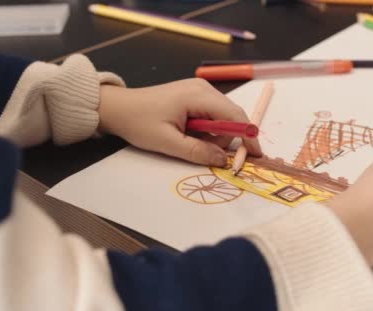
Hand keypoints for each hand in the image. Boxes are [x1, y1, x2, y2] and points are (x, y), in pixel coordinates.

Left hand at [97, 78, 261, 166]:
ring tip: (190, 142)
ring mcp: (200, 90)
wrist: (117, 107)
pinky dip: (209, 129)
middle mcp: (204, 88)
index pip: (235, 116)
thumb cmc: (138, 121)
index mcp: (198, 96)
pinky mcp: (195, 95)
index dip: (248, 136)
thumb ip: (198, 152)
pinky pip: (213, 114)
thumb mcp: (167, 143)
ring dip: (216, 135)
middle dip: (228, 139)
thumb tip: (224, 160)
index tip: (255, 155)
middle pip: (232, 116)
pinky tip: (191, 135)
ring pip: (223, 117)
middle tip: (212, 156)